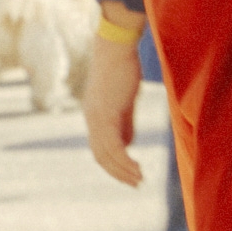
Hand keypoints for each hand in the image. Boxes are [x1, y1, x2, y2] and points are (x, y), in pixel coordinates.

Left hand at [82, 19, 142, 185]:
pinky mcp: (106, 114)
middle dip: (118, 173)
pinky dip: (125, 160)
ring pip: (106, 154)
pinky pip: (114, 145)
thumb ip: (125, 122)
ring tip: (140, 180)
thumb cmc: (123, 67)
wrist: (116, 46)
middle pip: (100, 155)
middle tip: (136, 183)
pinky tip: (137, 167)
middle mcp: (91, 118)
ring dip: (122, 170)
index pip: (100, 148)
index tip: (130, 174)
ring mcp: (96, 117)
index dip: (113, 164)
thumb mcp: (125, 100)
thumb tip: (127, 144)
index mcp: (95, 115)